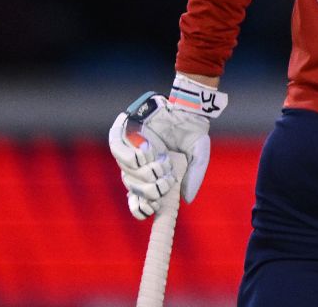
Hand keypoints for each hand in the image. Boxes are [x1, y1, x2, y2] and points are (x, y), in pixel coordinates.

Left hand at [107, 74, 225, 219]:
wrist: (185, 107)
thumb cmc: (192, 131)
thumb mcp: (198, 157)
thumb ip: (194, 177)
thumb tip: (186, 200)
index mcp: (156, 177)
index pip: (139, 202)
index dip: (141, 209)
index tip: (153, 207)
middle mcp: (140, 170)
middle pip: (135, 193)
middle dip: (153, 190)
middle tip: (168, 178)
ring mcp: (129, 156)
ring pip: (127, 177)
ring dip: (147, 172)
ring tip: (162, 159)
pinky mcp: (122, 138)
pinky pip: (119, 156)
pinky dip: (135, 156)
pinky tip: (149, 149)